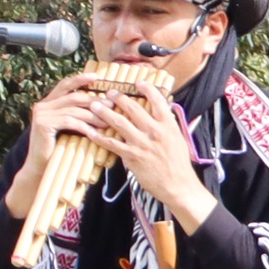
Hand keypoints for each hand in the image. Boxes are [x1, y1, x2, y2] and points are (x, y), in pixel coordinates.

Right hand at [4, 74, 122, 218]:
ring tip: (108, 121)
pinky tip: (96, 132)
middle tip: (112, 105)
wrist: (42, 166)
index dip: (81, 79)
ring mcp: (41, 114)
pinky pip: (69, 121)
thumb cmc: (60, 148)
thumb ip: (79, 115)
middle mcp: (43, 105)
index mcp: (49, 102)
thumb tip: (104, 106)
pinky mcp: (43, 124)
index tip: (97, 76)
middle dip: (95, 100)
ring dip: (93, 115)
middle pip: (74, 97)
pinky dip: (85, 126)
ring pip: (73, 109)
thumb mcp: (70, 127)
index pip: (66, 85)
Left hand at [78, 86, 215, 229]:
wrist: (178, 186)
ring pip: (119, 122)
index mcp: (168, 126)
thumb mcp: (179, 140)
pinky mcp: (131, 156)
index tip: (138, 82)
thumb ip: (169, 125)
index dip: (147, 89)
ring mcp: (142, 143)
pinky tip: (90, 132)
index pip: (157, 101)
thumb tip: (163, 111)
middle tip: (109, 93)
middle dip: (118, 97)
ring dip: (104, 112)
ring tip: (94, 105)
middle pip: (133, 108)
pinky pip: (111, 143)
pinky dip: (99, 137)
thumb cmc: (179, 164)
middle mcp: (154, 131)